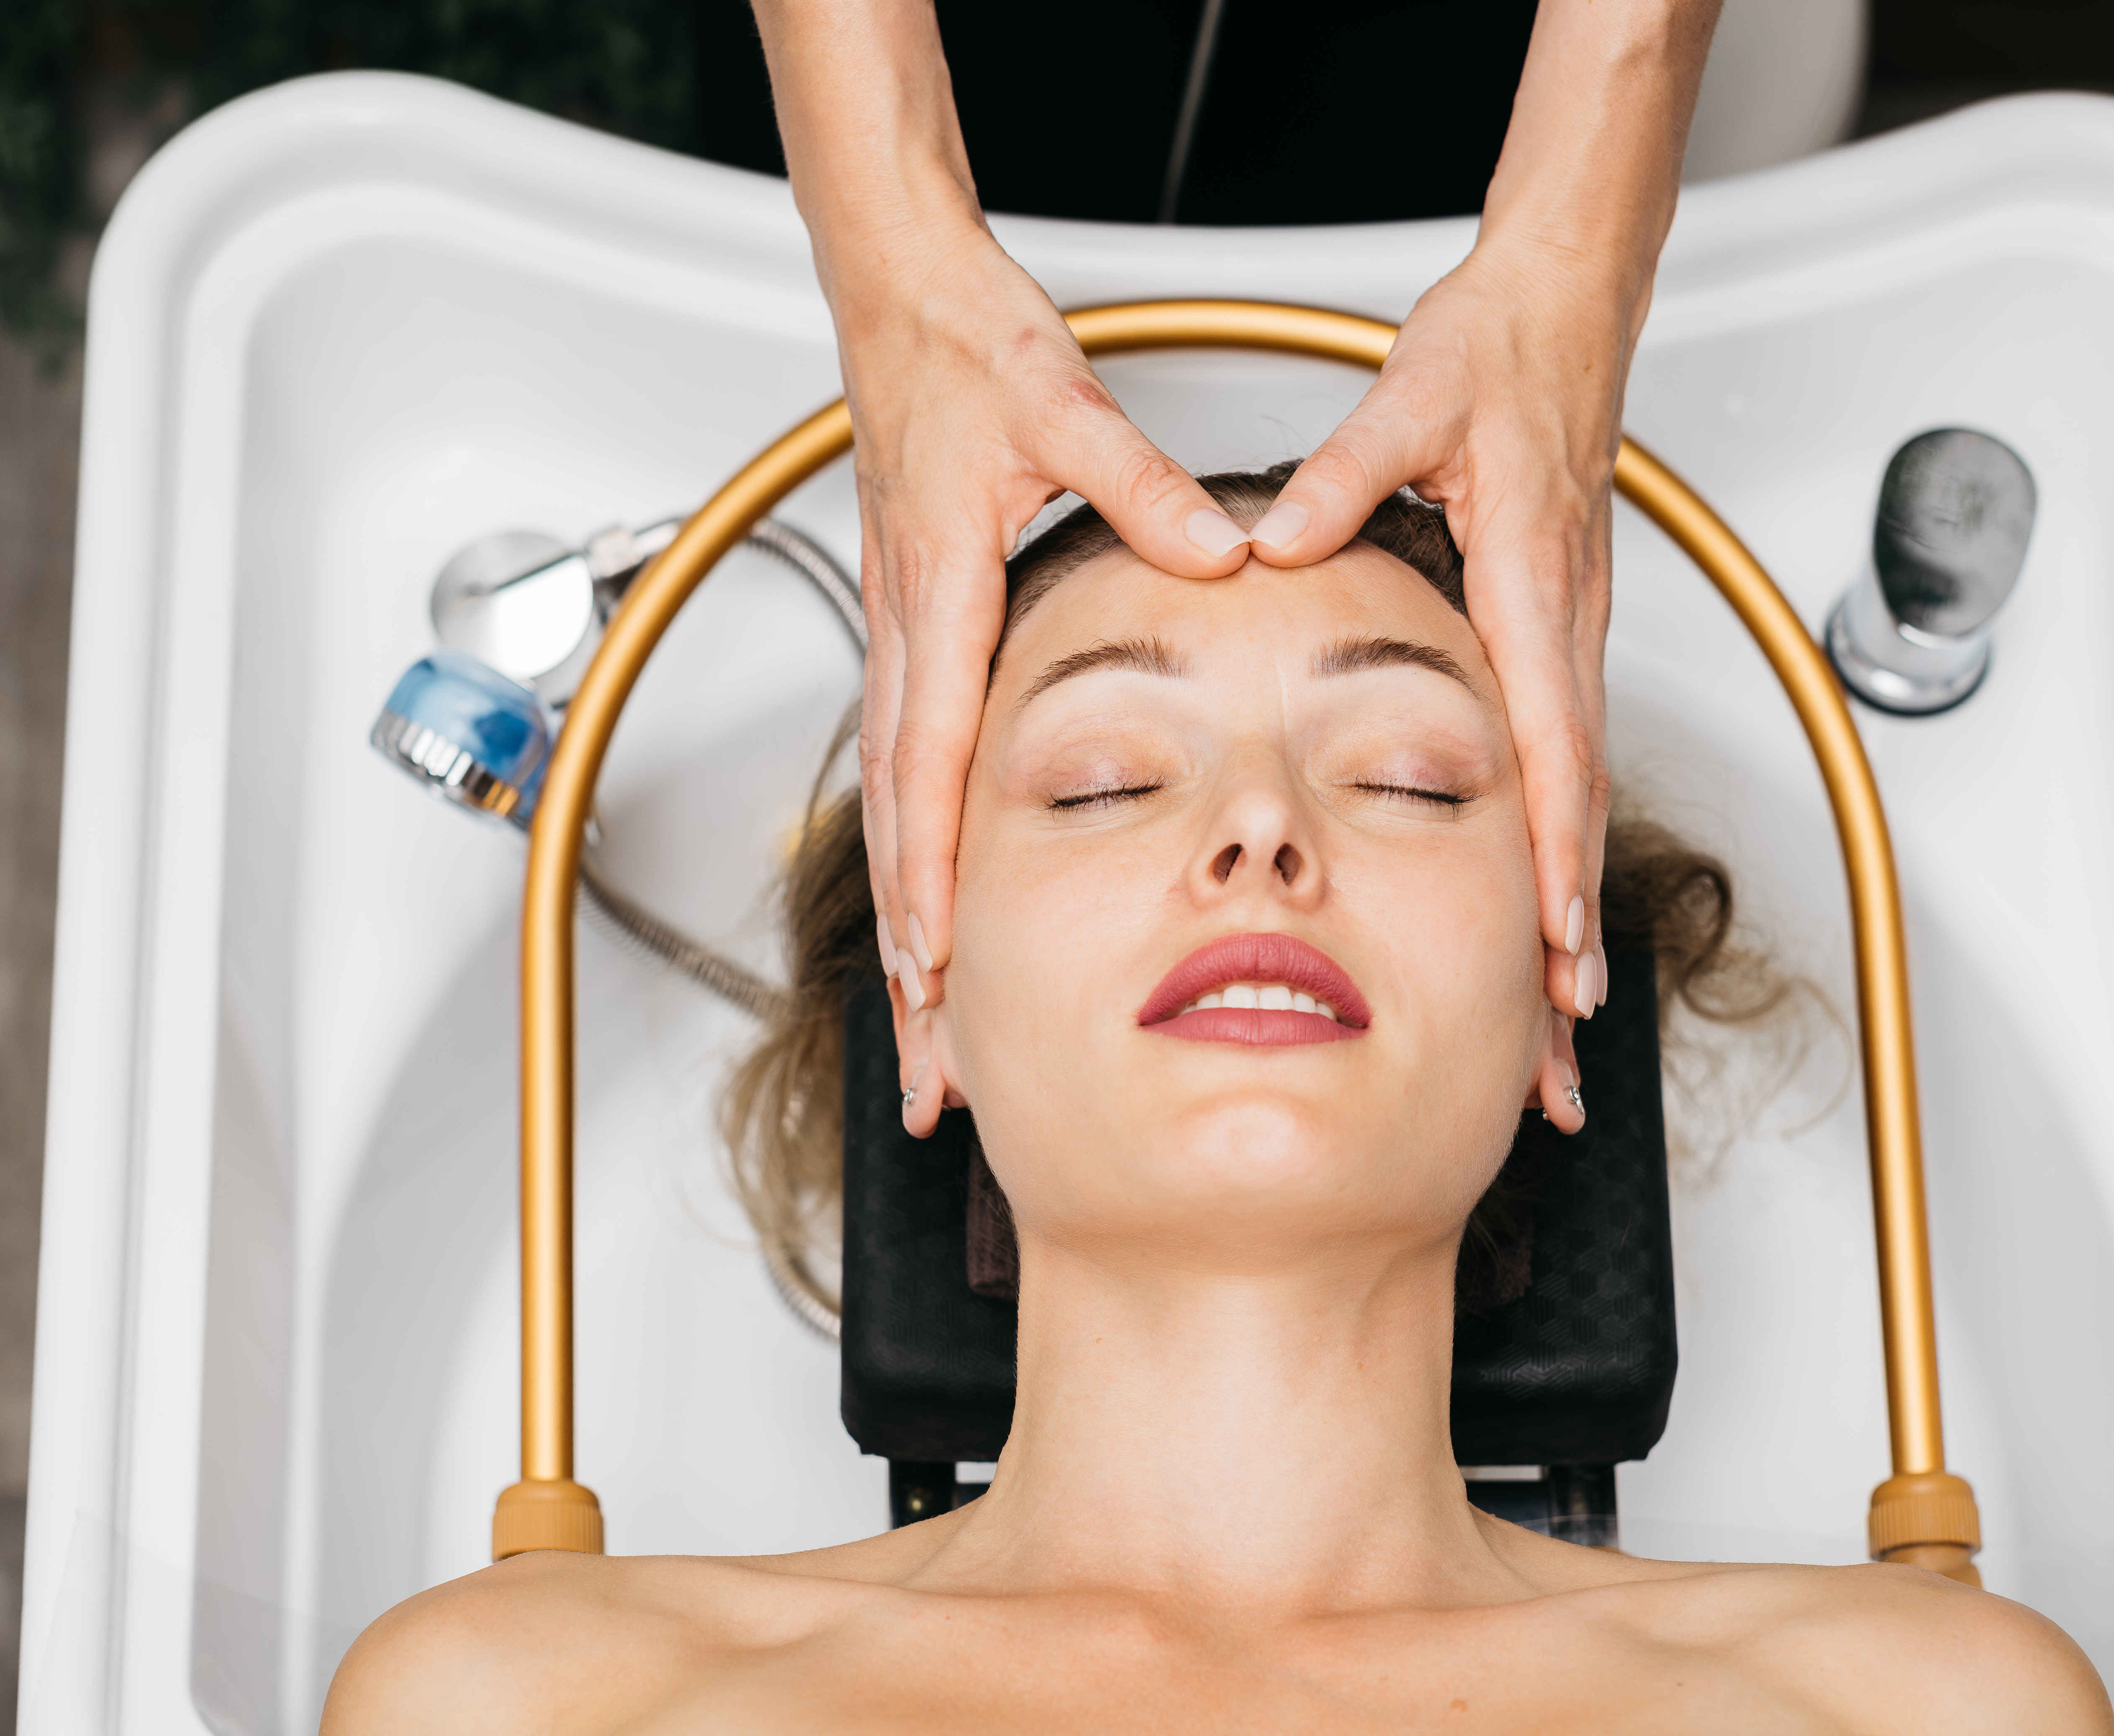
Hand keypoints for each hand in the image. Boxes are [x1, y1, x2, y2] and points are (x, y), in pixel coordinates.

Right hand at [837, 221, 1250, 1000]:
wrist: (903, 302)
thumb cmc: (967, 349)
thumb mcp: (1063, 407)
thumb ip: (1139, 485)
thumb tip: (1219, 551)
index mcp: (943, 588)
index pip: (931, 757)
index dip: (932, 870)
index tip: (938, 963)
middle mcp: (910, 630)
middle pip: (899, 821)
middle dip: (910, 949)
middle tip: (925, 1056)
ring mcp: (905, 638)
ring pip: (894, 809)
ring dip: (907, 921)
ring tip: (924, 1024)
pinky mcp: (915, 632)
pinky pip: (907, 768)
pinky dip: (916, 852)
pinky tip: (936, 912)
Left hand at [1245, 238, 1631, 1019]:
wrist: (1559, 309)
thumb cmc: (1496, 353)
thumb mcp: (1413, 398)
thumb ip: (1348, 470)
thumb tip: (1277, 540)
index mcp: (1532, 580)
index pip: (1549, 743)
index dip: (1551, 852)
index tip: (1552, 942)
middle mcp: (1563, 624)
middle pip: (1575, 803)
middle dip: (1572, 927)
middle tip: (1564, 1038)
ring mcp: (1567, 636)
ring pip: (1574, 795)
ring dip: (1569, 905)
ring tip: (1560, 1014)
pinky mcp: (1557, 634)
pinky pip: (1561, 761)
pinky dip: (1557, 846)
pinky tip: (1542, 908)